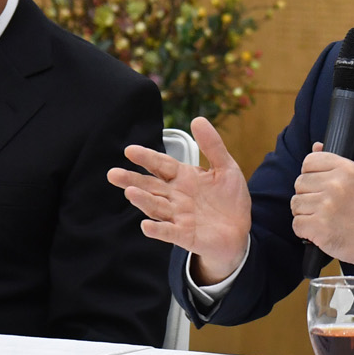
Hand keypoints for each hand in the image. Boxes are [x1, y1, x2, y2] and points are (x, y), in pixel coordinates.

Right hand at [106, 117, 251, 283]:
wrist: (240, 231)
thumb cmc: (229, 199)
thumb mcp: (226, 167)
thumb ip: (212, 146)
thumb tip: (198, 119)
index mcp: (183, 178)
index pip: (161, 165)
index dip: (146, 158)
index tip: (130, 150)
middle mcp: (176, 196)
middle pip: (150, 186)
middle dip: (132, 180)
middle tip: (113, 174)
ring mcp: (178, 216)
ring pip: (156, 207)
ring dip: (143, 200)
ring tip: (130, 192)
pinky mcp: (185, 235)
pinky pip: (169, 232)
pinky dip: (158, 230)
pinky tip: (146, 226)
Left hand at [293, 144, 353, 269]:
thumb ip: (335, 162)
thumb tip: (315, 146)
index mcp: (346, 169)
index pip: (310, 161)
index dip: (310, 173)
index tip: (319, 185)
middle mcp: (336, 184)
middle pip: (300, 183)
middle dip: (308, 195)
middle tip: (324, 205)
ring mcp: (326, 206)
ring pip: (296, 203)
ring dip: (305, 213)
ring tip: (323, 218)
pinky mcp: (319, 227)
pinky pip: (296, 223)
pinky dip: (305, 230)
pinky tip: (319, 230)